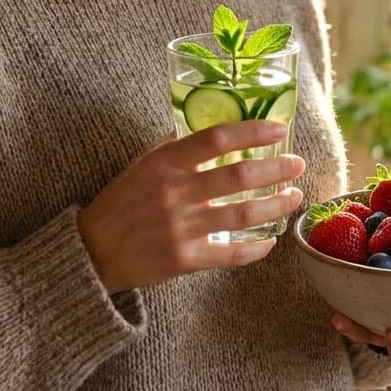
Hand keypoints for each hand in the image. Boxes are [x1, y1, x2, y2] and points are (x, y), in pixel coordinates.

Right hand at [77, 119, 304, 293]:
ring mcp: (181, 228)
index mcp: (166, 162)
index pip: (217, 138)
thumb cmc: (123, 199)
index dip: (252, 132)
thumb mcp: (144, 163)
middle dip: (276, 169)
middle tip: (297, 164)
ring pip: (242, 215)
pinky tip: (271, 240)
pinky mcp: (184, 260)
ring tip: (294, 196)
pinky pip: (230, 254)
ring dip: (275, 205)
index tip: (279, 130)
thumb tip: (216, 131)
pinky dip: (256, 248)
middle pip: (238, 177)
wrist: (94, 249)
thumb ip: (177, 147)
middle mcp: (176, 192)